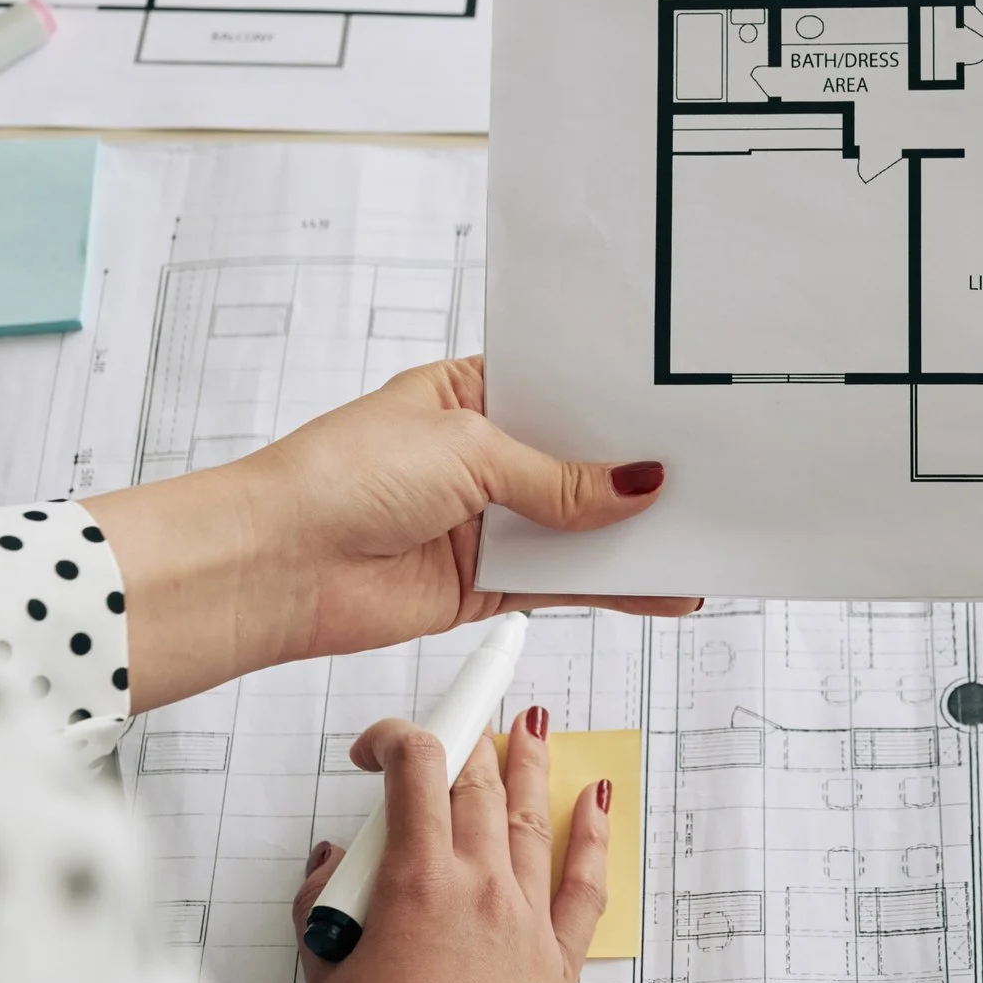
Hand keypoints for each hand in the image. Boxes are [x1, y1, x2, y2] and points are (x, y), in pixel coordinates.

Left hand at [89, 356, 699, 710]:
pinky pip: (565, 583)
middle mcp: (482, 457)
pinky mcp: (485, 582)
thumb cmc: (338, 478)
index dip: (615, 406)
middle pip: (580, 465)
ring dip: (632, 538)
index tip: (676, 412)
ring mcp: (487, 522)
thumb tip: (634, 485)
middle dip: (635, 474)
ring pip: (580, 528)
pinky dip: (613, 588)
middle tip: (707, 475)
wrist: (275, 567)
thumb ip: (560, 478)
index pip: (562, 394)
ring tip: (701, 537)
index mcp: (471, 395)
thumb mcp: (468, 450)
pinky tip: (658, 588)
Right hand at [293, 708, 609, 982]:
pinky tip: (596, 799)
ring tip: (531, 729)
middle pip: (478, 785)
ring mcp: (526, 921)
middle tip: (463, 721)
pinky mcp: (557, 962)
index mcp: (417, 883)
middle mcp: (481, 888)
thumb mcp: (326, 975)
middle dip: (467, 742)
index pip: (417, 768)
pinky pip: (585, 882)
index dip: (397, 737)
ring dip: (530, 766)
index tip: (378, 745)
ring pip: (532, 818)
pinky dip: (593, 833)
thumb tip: (331, 865)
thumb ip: (325, 906)